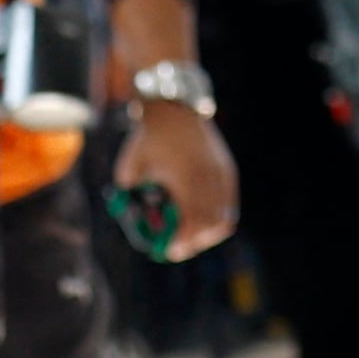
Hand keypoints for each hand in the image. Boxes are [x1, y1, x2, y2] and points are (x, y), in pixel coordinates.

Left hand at [115, 93, 238, 258]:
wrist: (174, 107)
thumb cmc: (150, 137)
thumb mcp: (131, 165)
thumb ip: (129, 193)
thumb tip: (131, 219)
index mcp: (187, 178)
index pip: (194, 223)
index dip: (184, 241)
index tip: (170, 250)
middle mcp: (209, 177)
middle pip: (212, 225)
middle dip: (196, 241)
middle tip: (179, 246)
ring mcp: (222, 173)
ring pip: (225, 217)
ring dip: (208, 231)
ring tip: (191, 232)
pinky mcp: (227, 169)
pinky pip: (229, 202)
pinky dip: (217, 215)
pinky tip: (202, 216)